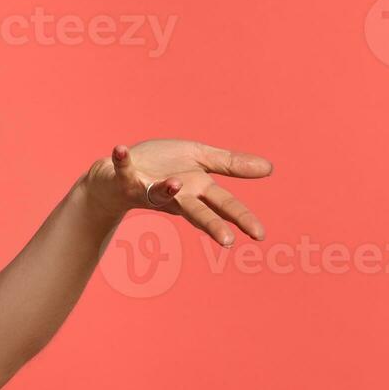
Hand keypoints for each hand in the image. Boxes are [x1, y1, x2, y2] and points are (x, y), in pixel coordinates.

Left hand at [83, 139, 272, 245]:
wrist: (118, 173)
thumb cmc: (162, 166)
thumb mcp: (200, 160)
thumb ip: (231, 165)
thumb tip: (270, 168)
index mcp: (196, 190)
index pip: (224, 205)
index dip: (241, 219)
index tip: (259, 234)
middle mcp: (174, 195)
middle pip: (196, 211)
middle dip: (211, 224)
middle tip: (227, 241)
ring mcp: (148, 189)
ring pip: (158, 193)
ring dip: (166, 189)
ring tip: (175, 184)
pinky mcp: (124, 178)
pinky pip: (121, 168)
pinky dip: (121, 160)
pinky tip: (120, 148)